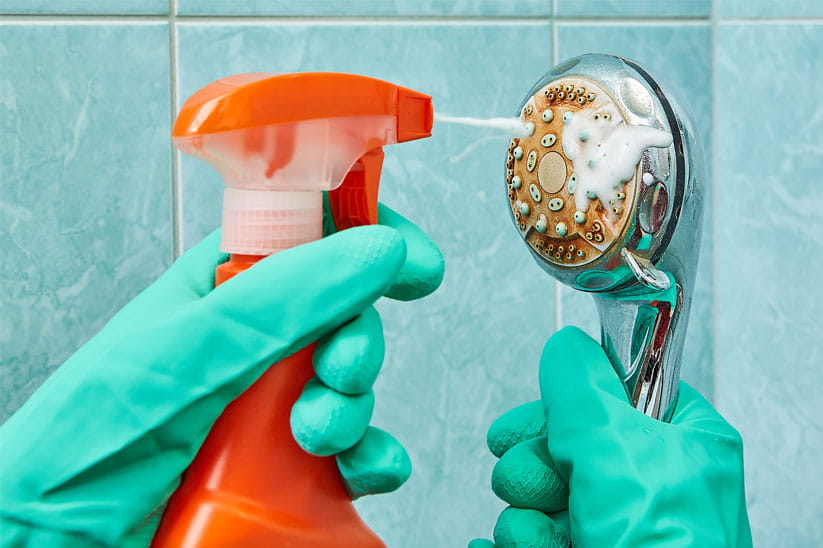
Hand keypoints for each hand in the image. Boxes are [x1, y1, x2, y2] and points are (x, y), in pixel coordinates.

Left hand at [0, 204, 442, 547]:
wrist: (56, 545)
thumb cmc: (86, 444)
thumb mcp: (184, 351)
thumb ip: (281, 297)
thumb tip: (374, 248)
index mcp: (217, 290)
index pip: (307, 234)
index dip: (368, 237)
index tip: (415, 262)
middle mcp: (248, 343)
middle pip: (342, 316)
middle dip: (357, 343)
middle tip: (341, 370)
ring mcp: (266, 404)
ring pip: (348, 385)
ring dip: (354, 408)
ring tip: (318, 435)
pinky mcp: (282, 463)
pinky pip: (352, 449)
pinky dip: (370, 459)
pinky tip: (359, 471)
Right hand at [470, 326, 751, 547]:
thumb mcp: (619, 451)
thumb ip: (581, 388)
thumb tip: (562, 348)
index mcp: (682, 444)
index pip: (614, 392)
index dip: (571, 405)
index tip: (544, 422)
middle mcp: (650, 484)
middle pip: (562, 445)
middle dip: (540, 472)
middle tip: (546, 489)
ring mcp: (614, 528)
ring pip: (536, 496)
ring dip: (528, 521)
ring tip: (550, 544)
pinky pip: (523, 537)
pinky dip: (512, 546)